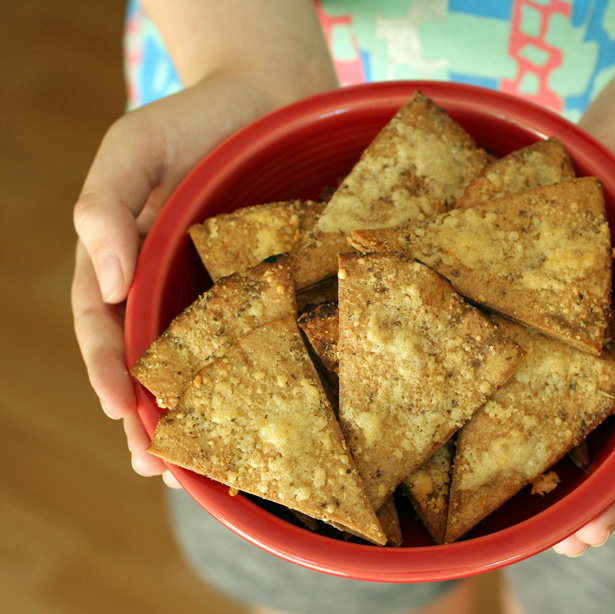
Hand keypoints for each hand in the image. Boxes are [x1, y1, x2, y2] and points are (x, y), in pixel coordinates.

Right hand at [71, 75, 330, 484]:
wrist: (268, 98)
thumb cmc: (195, 119)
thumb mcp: (133, 147)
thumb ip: (104, 206)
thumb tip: (106, 282)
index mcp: (123, 259)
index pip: (104, 326)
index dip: (108, 370)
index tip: (121, 408)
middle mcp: (165, 283)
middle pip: (146, 361)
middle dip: (145, 416)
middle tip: (157, 466)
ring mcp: (214, 290)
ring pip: (197, 364)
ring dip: (192, 416)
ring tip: (196, 470)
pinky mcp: (262, 287)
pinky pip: (252, 338)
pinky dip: (248, 379)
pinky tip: (258, 415)